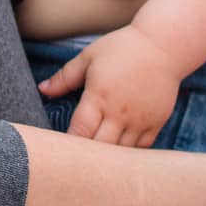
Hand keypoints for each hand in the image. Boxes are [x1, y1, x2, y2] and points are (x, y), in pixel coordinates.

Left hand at [37, 26, 183, 146]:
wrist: (163, 45)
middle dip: (86, 156)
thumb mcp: (89, 57)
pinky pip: (141, 150)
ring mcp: (139, 120)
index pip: (80, 132)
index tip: (60, 149)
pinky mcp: (156, 123)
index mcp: (99, 96)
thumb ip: (65, 77)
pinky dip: (129, 154)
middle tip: (76, 158)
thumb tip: (42, 90)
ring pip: (120, 154)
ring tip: (95, 160)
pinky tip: (118, 150)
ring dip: (107, 158)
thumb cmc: (122, 48)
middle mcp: (120, 112)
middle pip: (99, 149)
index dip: (68, 145)